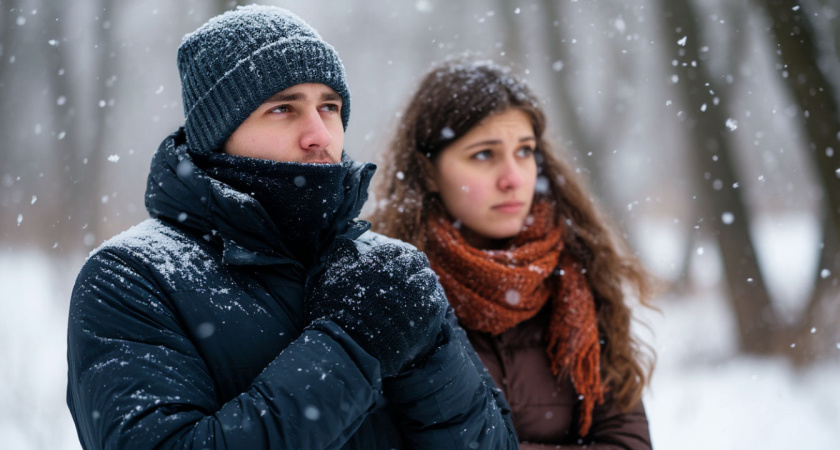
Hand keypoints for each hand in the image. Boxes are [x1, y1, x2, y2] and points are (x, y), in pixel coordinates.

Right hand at [306, 240, 446, 376]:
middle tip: (412, 271)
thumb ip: (340, 258)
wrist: (349, 348)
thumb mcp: (330, 281)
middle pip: (414, 260)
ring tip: (421, 285)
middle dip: (413, 264)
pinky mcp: (425, 316)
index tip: (396, 260)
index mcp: (376, 263)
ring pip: (427, 277)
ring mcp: (414, 295)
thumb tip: (344, 243)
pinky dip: (432, 299)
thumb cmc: (335, 314)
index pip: (393, 251)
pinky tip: (428, 303)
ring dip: (424, 279)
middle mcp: (398, 274)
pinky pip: (436, 300)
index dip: (395, 255)